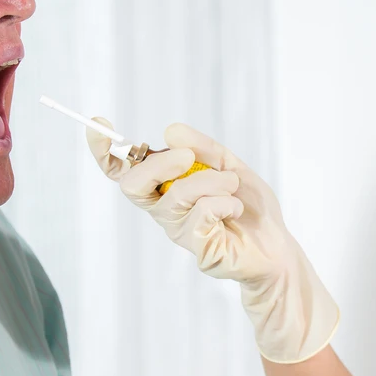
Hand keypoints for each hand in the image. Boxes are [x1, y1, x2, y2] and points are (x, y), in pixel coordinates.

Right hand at [87, 119, 338, 362]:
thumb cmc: (250, 207)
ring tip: (233, 186)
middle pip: (133, 186)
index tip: (99, 125)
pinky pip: (201, 215)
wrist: (276, 245)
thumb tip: (170, 132)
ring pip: (177, 196)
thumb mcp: (230, 166)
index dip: (105, 150)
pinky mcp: (197, 249)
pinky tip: (235, 209)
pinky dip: (224, 203)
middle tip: (186, 158)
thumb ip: (203, 149)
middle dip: (158, 166)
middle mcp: (164, 208)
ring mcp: (178, 231)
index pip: (125, 170)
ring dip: (210, 182)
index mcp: (166, 185)